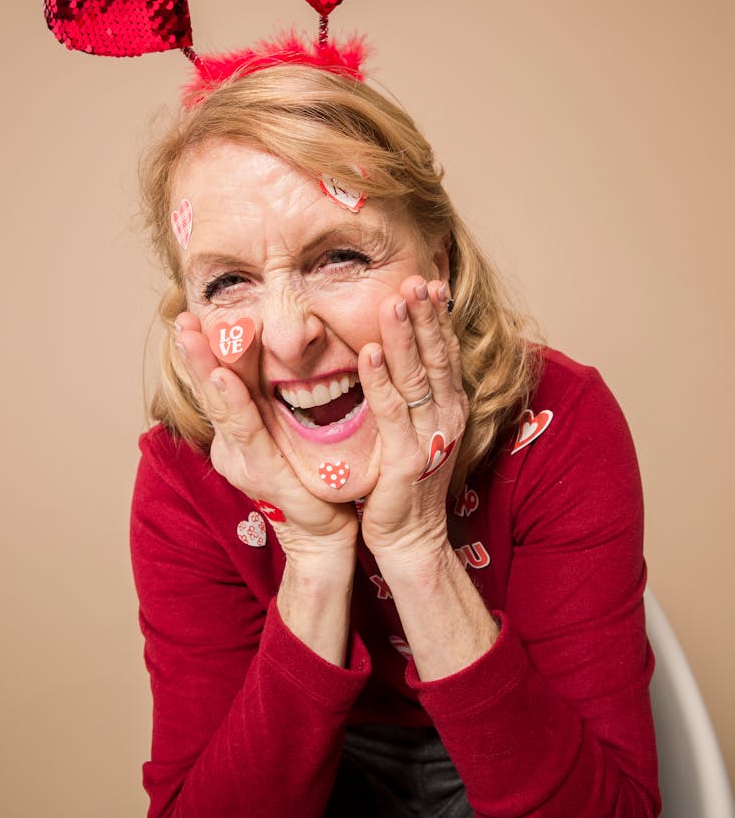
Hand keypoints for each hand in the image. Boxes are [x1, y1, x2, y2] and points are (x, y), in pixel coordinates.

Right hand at [173, 313, 357, 560]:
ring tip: (191, 335)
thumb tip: (288, 353)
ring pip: (221, 404)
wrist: (329, 535)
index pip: (222, 384)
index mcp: (241, 433)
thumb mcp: (295, 431)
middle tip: (182, 316)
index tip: (195, 314)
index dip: (207, 350)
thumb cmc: (317, 480)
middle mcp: (233, 445)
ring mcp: (243, 461)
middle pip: (212, 389)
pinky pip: (246, 430)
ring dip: (204, 367)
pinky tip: (223, 377)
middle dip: (195, 351)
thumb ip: (285, 401)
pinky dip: (232, 400)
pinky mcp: (262, 473)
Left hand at [357, 277, 467, 563]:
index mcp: (450, 406)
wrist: (411, 538)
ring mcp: (429, 436)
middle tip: (414, 278)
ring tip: (394, 301)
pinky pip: (391, 411)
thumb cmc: (407, 482)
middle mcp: (446, 416)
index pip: (445, 351)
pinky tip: (368, 352)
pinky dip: (379, 380)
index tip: (427, 281)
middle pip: (437, 355)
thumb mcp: (417, 429)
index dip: (437, 316)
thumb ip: (413, 393)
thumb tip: (397, 351)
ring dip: (404, 337)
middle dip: (425, 315)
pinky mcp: (405, 458)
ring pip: (417, 376)